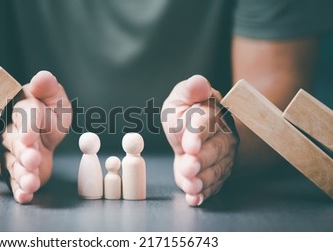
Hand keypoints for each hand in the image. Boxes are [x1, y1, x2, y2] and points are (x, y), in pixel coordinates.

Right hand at [0, 71, 71, 203]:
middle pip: (16, 141)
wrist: (33, 135)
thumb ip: (48, 88)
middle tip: (32, 158)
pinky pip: (14, 182)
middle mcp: (11, 131)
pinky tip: (25, 196)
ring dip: (23, 173)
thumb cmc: (45, 114)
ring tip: (31, 182)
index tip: (31, 135)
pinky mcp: (16, 172)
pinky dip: (19, 190)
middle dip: (24, 150)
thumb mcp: (52, 98)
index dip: (28, 124)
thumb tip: (43, 78)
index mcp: (21, 108)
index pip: (25, 114)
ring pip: (14, 163)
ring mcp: (11, 154)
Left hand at [161, 75, 237, 205]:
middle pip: (214, 149)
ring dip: (203, 180)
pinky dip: (203, 194)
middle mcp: (221, 137)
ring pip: (216, 170)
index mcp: (210, 114)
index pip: (206, 123)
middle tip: (189, 167)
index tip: (188, 144)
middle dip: (201, 160)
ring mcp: (221, 158)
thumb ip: (189, 90)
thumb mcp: (181, 97)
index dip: (197, 134)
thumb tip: (199, 82)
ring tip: (190, 187)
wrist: (195, 133)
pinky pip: (213, 185)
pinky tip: (193, 198)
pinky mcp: (216, 174)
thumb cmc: (186, 112)